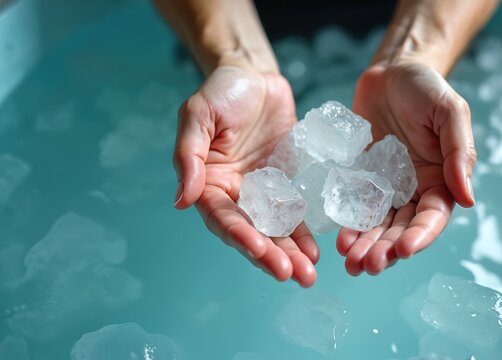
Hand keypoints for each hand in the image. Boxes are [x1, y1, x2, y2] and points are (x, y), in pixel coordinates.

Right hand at [173, 65, 317, 286]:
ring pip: (276, 229)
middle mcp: (236, 194)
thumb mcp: (198, 115)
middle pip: (252, 232)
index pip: (222, 217)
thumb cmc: (222, 92)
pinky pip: (297, 212)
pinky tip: (316, 253)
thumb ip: (189, 156)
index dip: (239, 235)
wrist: (255, 75)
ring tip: (307, 275)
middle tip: (290, 275)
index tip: (258, 249)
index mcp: (209, 183)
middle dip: (270, 255)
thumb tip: (181, 201)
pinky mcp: (288, 183)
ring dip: (290, 254)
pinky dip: (305, 234)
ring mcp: (264, 192)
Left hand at [337, 62, 476, 274]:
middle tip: (368, 265)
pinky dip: (348, 224)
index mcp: (440, 179)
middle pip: (401, 229)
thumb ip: (459, 153)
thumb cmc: (425, 87)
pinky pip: (354, 205)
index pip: (432, 217)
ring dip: (366, 245)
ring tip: (351, 262)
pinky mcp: (361, 177)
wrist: (391, 71)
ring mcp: (385, 186)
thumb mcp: (449, 112)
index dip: (420, 236)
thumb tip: (468, 199)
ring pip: (377, 225)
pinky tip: (339, 237)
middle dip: (386, 250)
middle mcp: (413, 189)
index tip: (404, 250)